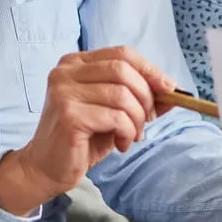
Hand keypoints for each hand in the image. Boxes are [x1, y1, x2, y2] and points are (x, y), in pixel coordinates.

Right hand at [0, 46, 177, 214]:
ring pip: (122, 95)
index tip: (168, 88)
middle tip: (147, 119)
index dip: (150, 69)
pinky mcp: (69, 115)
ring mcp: (64, 92)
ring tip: (132, 135)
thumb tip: (175, 90)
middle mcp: (66, 71)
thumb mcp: (115, 111)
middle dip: (146, 96)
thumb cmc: (83, 138)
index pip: (122, 53)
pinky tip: (121, 144)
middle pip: (123, 70)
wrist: (46, 168)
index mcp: (76, 63)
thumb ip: (141, 97)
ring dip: (137, 119)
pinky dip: (127, 131)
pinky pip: (115, 117)